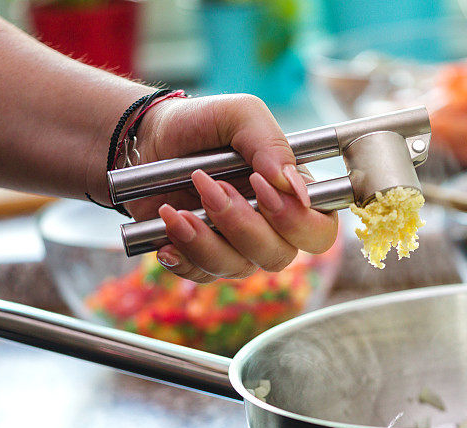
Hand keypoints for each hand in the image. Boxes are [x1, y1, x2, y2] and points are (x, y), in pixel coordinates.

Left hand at [128, 94, 337, 282]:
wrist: (146, 138)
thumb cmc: (202, 123)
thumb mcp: (240, 114)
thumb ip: (272, 144)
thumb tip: (293, 187)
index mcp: (292, 196)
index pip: (320, 231)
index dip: (298, 221)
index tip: (261, 187)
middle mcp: (271, 229)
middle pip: (280, 256)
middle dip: (243, 226)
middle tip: (210, 188)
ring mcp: (237, 248)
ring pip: (239, 268)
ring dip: (206, 240)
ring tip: (176, 209)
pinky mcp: (202, 260)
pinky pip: (202, 275)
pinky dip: (182, 253)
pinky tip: (167, 227)